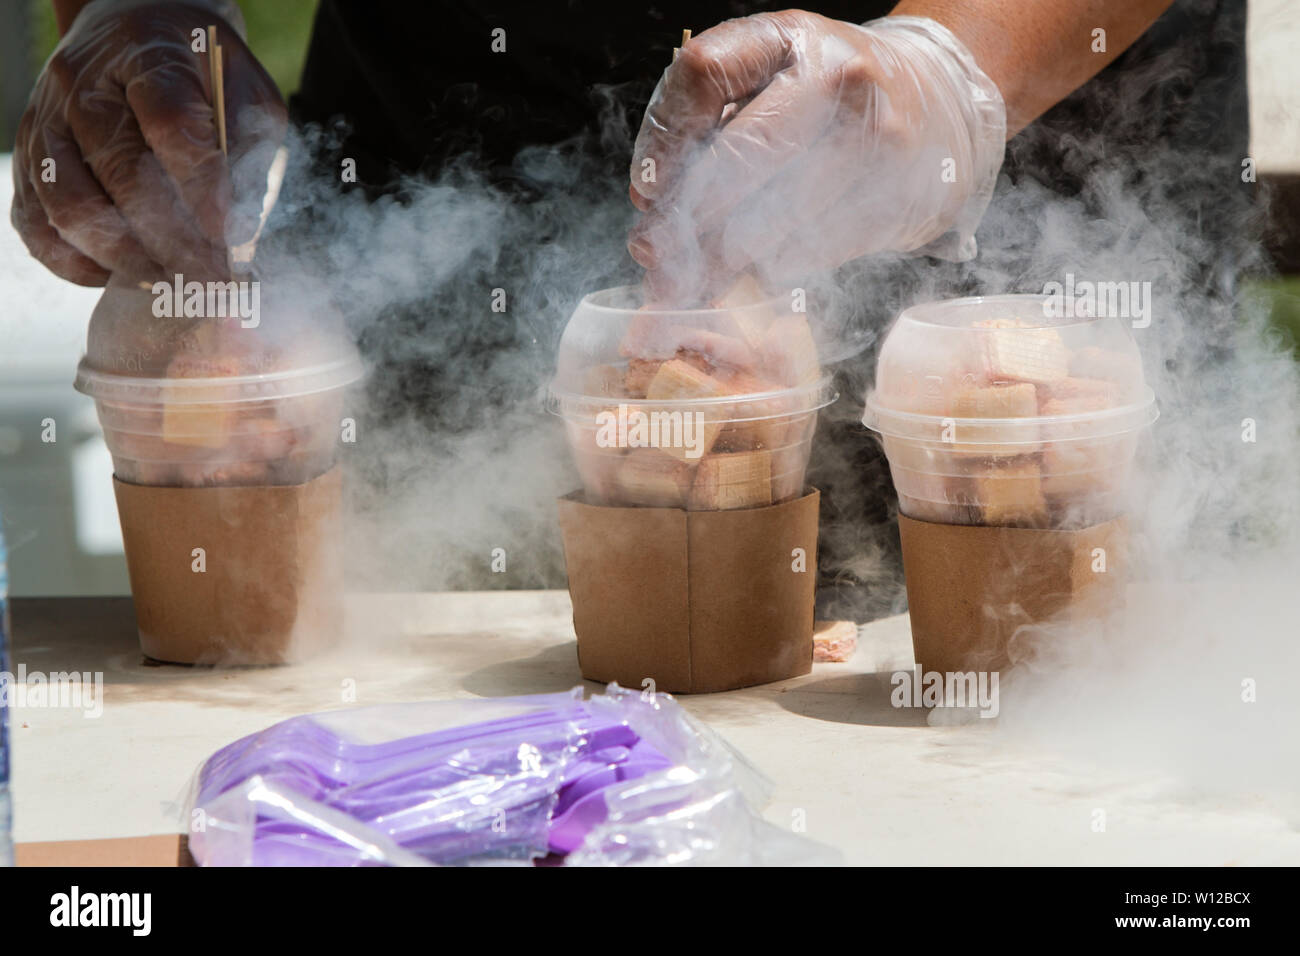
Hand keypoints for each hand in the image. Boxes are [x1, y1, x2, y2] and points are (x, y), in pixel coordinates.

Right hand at [10, 0, 285, 284]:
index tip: (225, 237)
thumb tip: (237, 235)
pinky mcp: (28, 159)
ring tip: (169, 282)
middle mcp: (84, 85)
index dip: (199, 186)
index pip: (169, 121)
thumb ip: (247, 156)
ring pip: (69, 204)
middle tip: (207, 280)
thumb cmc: (201, 75)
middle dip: (170, 240)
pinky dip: (77, 263)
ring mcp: (47, 122)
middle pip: (118, 170)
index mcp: (148, 54)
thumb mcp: (244, 94)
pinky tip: (121, 275)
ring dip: (124, 257)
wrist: (133, 37)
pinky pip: (36, 223)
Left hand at [628, 13, 1005, 302]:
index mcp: (789, 36)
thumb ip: (706, 134)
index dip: (662, 142)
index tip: (644, 192)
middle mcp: (839, 78)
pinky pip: (806, 254)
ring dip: (719, 260)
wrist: (936, 105)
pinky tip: (759, 264)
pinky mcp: (896, 199)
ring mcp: (876, 140)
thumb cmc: (824, 100)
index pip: (702, 75)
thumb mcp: (766, 85)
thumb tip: (653, 221)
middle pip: (736, 158)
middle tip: (651, 254)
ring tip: (694, 277)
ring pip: (767, 222)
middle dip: (683, 220)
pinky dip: (769, 269)